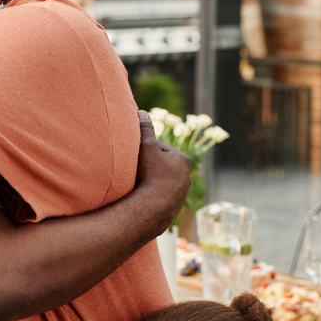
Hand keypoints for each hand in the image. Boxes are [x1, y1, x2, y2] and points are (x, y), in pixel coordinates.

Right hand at [134, 110, 191, 230]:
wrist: (152, 209)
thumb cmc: (150, 174)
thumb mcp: (146, 147)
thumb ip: (145, 129)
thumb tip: (142, 112)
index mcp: (182, 159)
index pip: (160, 148)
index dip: (145, 149)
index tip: (134, 154)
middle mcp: (186, 176)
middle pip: (163, 167)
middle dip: (150, 167)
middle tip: (134, 170)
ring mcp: (181, 194)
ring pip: (163, 183)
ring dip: (152, 183)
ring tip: (136, 185)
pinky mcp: (174, 209)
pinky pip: (161, 199)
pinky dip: (152, 197)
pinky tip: (141, 198)